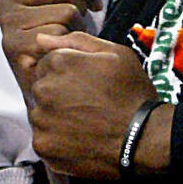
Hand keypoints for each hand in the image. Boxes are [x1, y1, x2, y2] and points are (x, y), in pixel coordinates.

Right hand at [0, 0, 102, 95]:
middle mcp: (3, 1)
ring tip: (69, 44)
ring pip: (65, 10)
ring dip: (77, 30)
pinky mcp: (13, 46)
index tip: (94, 2)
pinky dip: (69, 45)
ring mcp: (5, 24)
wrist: (54, 88)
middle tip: (77, 28)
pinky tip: (63, 56)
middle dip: (81, 7)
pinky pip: (60, 32)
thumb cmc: (62, 43)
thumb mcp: (62, 1)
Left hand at [30, 32, 167, 180]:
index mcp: (58, 63)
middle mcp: (42, 89)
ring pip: (40, 113)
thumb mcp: (114, 54)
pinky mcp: (43, 145)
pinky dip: (57, 139)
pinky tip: (79, 138)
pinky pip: (43, 138)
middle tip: (87, 104)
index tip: (86, 85)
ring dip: (55, 116)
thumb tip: (41, 38)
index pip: (47, 63)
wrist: (142, 138)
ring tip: (85, 122)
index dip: (67, 74)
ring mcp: (40, 119)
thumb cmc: (131, 94)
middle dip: (58, 93)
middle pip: (41, 88)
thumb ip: (75, 41)